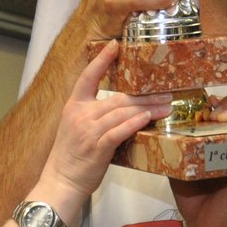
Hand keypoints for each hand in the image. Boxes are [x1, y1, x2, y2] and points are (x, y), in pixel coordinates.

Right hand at [42, 41, 169, 200]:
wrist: (61, 182)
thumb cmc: (70, 158)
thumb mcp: (76, 129)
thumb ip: (94, 116)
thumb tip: (122, 109)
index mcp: (74, 107)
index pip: (87, 77)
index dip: (102, 60)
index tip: (115, 45)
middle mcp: (81, 115)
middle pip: (117, 98)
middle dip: (144, 94)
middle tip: (164, 90)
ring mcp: (89, 131)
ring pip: (123, 113)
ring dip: (147, 108)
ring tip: (166, 106)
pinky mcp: (98, 147)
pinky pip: (120, 131)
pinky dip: (135, 123)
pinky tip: (148, 118)